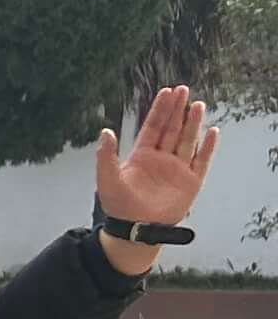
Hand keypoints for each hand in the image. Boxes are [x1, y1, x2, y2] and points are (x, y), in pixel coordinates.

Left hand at [95, 84, 217, 266]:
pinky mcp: (191, 181)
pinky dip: (207, 147)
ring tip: (198, 105)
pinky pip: (202, 161)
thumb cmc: (119, 205)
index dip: (160, 109)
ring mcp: (177, 168)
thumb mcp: (107, 179)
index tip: (167, 92)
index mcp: (142, 155)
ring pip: (187, 140)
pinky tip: (212, 132)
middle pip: (172, 128)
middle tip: (183, 90)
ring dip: (193, 123)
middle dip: (177, 109)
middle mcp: (161, 158)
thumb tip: (105, 131)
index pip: (153, 126)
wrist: (135, 229)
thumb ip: (105, 156)